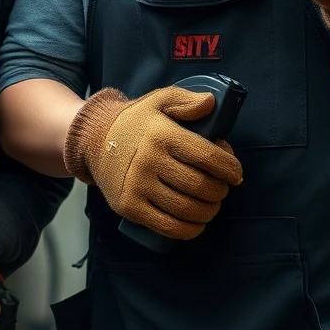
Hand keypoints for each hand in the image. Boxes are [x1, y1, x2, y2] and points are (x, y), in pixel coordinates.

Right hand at [64, 86, 242, 239]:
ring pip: (188, 209)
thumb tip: (211, 103)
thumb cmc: (135, 123)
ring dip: (209, 211)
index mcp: (161, 134)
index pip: (207, 157)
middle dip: (220, 191)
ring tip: (211, 204)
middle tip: (221, 188)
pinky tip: (197, 223)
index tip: (236, 173)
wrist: (94, 141)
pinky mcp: (129, 207)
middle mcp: (148, 161)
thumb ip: (186, 100)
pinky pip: (168, 227)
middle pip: (201, 186)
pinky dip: (191, 230)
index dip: (230, 168)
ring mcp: (137, 186)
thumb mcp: (158, 101)